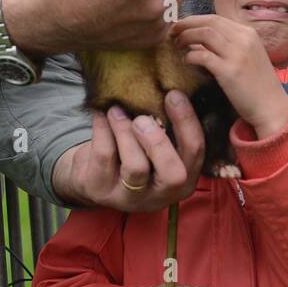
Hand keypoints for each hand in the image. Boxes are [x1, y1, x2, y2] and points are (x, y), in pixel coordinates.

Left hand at [51, 91, 203, 209]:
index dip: (187, 121)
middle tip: (142, 118)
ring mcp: (130, 198)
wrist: (92, 173)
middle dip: (159, 141)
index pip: (195, 152)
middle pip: (173, 174)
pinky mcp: (101, 191)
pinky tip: (102, 114)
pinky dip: (103, 129)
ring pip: (136, 167)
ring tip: (116, 111)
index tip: (173, 94)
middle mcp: (161, 196)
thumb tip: (175, 88)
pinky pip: (105, 156)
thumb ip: (170, 127)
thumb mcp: (157, 145)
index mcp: (184, 181)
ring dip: (126, 132)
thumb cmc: (135, 151)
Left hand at [170, 15, 287, 137]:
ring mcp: (237, 54)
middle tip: (172, 32)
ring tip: (176, 45)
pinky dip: (190, 55)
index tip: (181, 27)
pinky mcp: (230, 71)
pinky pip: (203, 56)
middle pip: (208, 21)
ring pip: (204, 33)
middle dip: (186, 24)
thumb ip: (226, 46)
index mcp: (248, 33)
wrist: (272, 107)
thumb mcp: (246, 57)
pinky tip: (186, 61)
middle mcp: (244, 39)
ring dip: (186, 37)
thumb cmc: (257, 85)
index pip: (215, 18)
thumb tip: (196, 41)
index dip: (194, 20)